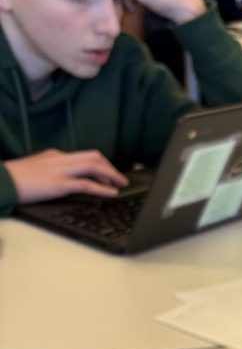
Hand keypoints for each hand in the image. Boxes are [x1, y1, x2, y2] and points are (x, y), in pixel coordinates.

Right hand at [6, 149, 127, 202]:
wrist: (2, 181)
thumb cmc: (16, 178)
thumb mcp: (38, 169)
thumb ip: (53, 170)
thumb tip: (66, 179)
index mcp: (56, 155)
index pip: (85, 156)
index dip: (101, 164)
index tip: (110, 173)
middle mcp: (60, 159)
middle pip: (94, 157)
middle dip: (110, 167)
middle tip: (121, 178)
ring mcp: (60, 171)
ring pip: (94, 166)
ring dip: (111, 175)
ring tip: (122, 184)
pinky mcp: (59, 184)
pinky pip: (86, 184)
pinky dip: (103, 188)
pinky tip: (112, 192)